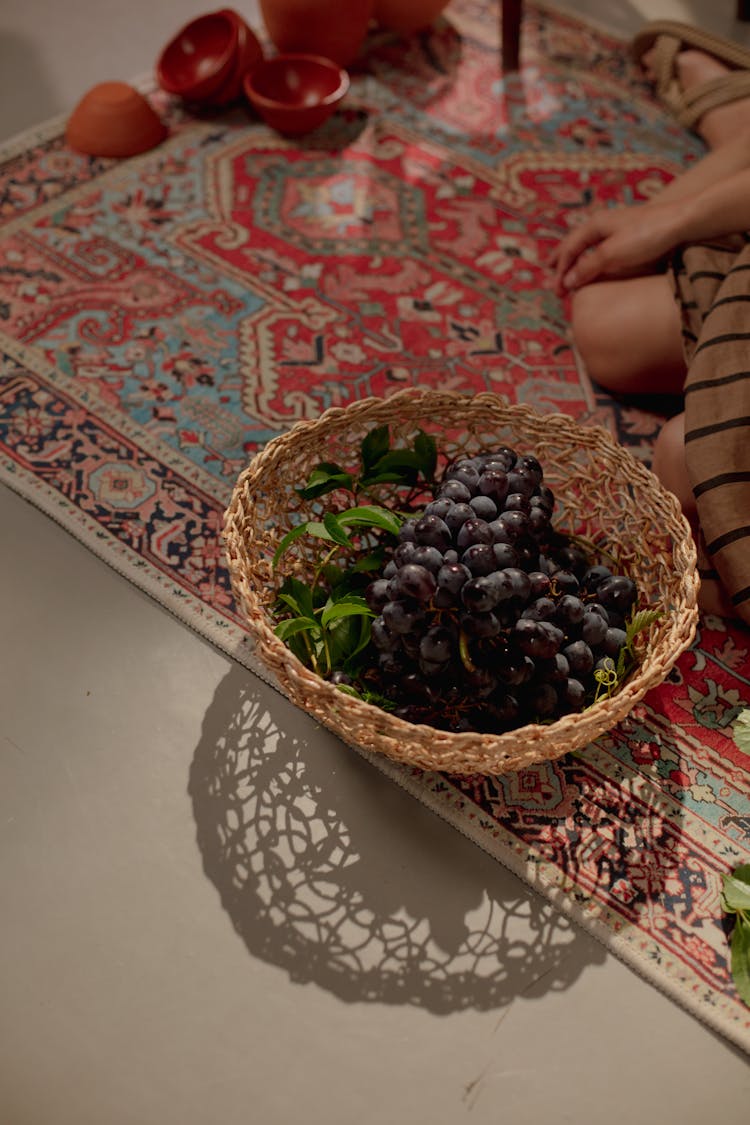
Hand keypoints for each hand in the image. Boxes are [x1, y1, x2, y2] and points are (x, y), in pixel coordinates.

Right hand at [550, 202, 682, 295]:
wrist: (681, 224)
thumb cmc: (646, 236)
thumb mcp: (612, 254)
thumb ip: (588, 267)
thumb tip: (568, 281)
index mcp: (595, 225)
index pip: (569, 249)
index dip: (560, 271)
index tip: (557, 292)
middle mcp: (603, 224)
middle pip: (575, 243)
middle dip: (561, 257)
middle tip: (548, 268)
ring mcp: (617, 229)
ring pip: (588, 244)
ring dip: (576, 257)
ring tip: (568, 265)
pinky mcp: (631, 235)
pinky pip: (602, 247)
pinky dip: (592, 256)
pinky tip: (595, 260)